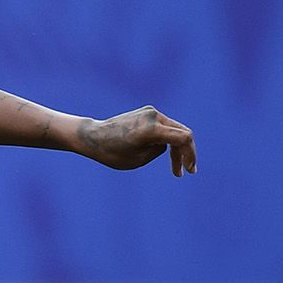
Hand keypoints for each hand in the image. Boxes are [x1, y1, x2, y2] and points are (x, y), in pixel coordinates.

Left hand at [77, 106, 196, 174]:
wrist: (92, 137)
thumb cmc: (112, 152)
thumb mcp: (139, 160)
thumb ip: (159, 150)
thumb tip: (168, 143)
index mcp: (151, 129)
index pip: (184, 138)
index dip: (190, 154)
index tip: (189, 170)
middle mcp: (153, 116)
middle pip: (182, 133)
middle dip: (186, 153)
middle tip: (185, 171)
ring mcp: (150, 112)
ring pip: (174, 130)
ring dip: (177, 148)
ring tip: (176, 170)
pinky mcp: (146, 113)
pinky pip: (165, 127)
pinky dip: (168, 140)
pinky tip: (167, 155)